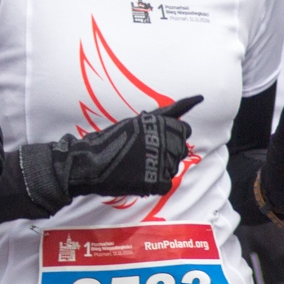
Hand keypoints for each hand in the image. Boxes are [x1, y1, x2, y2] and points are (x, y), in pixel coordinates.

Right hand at [63, 95, 200, 197]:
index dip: (173, 135)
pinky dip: (154, 183)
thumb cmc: (109, 141)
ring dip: (160, 167)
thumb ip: (163, 115)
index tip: (159, 140)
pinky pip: (166, 183)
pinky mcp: (158, 181)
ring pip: (173, 166)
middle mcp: (163, 140)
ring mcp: (162, 161)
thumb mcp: (135, 122)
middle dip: (168, 152)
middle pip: (181, 149)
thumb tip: (194, 100)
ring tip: (138, 165)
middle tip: (145, 155)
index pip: (184, 129)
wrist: (89, 164)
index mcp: (157, 123)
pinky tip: (138, 177)